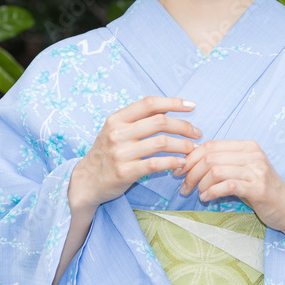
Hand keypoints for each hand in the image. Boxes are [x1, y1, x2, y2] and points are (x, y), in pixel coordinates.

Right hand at [72, 96, 202, 208]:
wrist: (86, 181)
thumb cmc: (107, 152)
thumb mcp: (117, 130)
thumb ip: (139, 119)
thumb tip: (169, 107)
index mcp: (117, 119)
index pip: (149, 103)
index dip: (173, 102)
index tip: (192, 107)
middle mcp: (117, 133)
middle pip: (160, 122)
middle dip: (184, 127)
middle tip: (198, 133)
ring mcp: (120, 153)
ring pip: (161, 143)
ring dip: (183, 146)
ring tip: (193, 149)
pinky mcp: (124, 172)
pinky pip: (155, 164)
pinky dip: (172, 162)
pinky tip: (181, 163)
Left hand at [174, 140, 284, 231]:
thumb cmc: (260, 189)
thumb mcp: (242, 170)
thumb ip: (222, 163)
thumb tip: (189, 161)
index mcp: (247, 146)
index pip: (210, 145)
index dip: (190, 157)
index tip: (179, 171)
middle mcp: (253, 154)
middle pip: (210, 157)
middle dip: (191, 173)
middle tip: (184, 187)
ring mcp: (257, 170)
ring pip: (215, 171)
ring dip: (199, 184)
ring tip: (197, 194)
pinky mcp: (257, 188)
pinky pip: (226, 186)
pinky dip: (211, 192)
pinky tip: (206, 198)